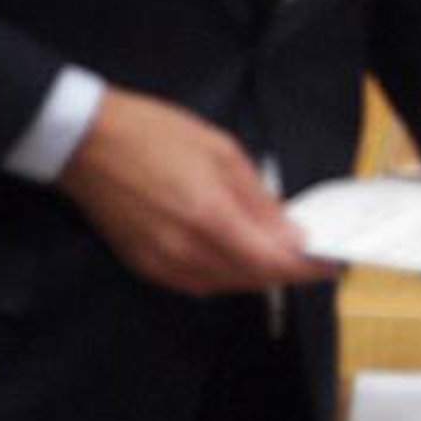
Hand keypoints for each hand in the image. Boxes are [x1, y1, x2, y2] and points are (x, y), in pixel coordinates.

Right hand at [58, 85, 326, 295]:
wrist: (89, 144)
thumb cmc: (157, 134)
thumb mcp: (221, 150)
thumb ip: (257, 199)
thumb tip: (290, 234)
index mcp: (210, 218)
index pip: (272, 263)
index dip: (306, 269)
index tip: (331, 264)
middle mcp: (187, 252)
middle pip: (251, 280)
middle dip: (283, 270)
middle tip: (307, 253)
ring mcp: (163, 266)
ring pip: (225, 286)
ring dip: (254, 273)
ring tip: (274, 249)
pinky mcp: (145, 268)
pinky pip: (197, 284)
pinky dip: (223, 274)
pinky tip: (233, 252)